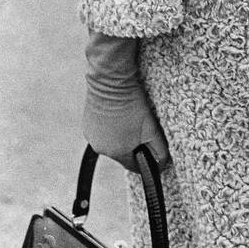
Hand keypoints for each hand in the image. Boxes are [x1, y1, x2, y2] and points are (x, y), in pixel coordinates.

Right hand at [82, 31, 171, 173]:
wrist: (110, 82)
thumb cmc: (132, 104)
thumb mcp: (151, 128)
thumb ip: (159, 149)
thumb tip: (162, 164)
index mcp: (117, 152)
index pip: (133, 166)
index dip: (144, 158)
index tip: (149, 148)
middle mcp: (101, 148)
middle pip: (121, 153)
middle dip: (131, 145)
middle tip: (139, 127)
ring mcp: (91, 136)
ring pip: (110, 142)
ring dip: (119, 135)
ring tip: (127, 118)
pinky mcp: (86, 125)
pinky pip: (101, 132)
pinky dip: (109, 126)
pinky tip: (116, 113)